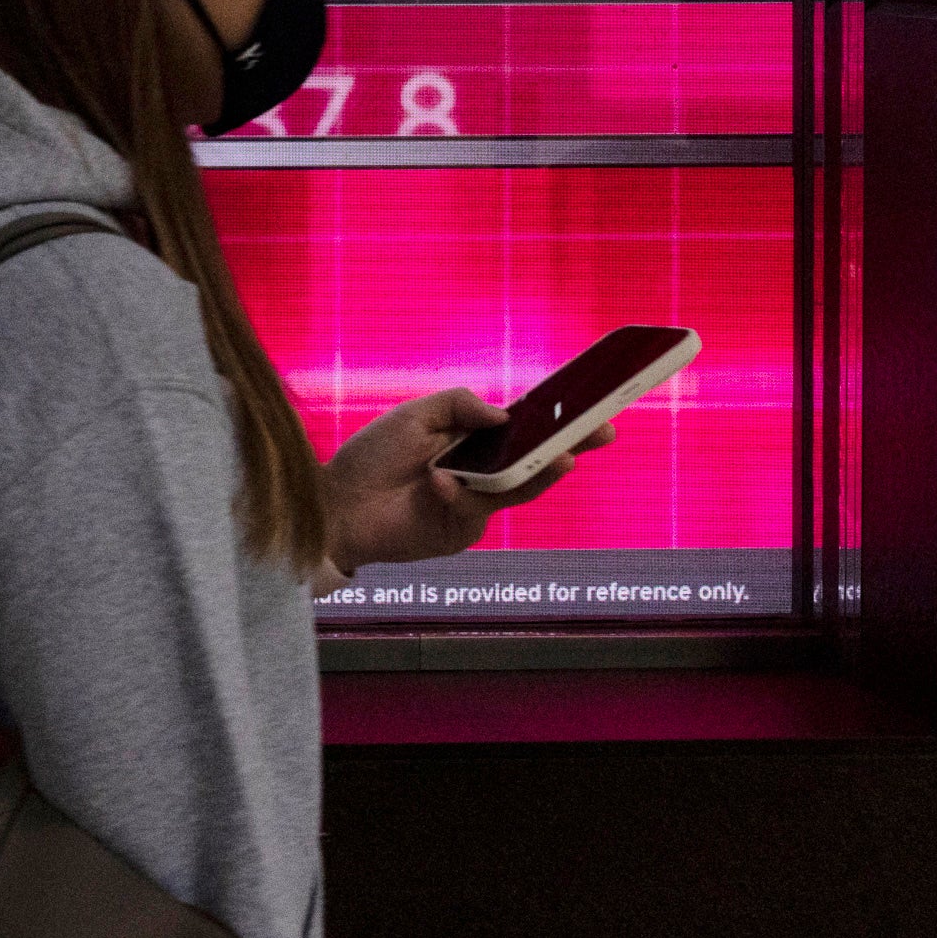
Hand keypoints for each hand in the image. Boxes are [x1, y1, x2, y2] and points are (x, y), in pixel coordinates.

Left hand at [318, 389, 594, 583]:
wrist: (334, 503)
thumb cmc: (372, 457)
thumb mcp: (415, 416)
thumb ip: (459, 406)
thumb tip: (504, 415)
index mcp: (475, 443)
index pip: (526, 431)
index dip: (559, 421)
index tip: (595, 407)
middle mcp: (482, 474)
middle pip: (536, 462)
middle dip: (571, 446)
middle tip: (602, 432)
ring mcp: (474, 506)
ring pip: (518, 490)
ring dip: (540, 473)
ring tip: (562, 457)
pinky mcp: (459, 532)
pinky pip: (472, 510)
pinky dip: (457, 493)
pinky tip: (437, 481)